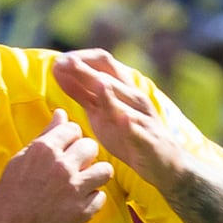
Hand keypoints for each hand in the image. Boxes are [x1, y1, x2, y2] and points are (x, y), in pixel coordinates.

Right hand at [0, 114, 111, 222]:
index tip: (67, 147)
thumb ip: (45, 135)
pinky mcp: (82, 212)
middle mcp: (62, 167)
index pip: (73, 128)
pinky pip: (100, 197)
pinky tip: (78, 201)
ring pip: (105, 170)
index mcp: (45, 150)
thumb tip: (61, 113)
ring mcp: (74, 190)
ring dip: (95, 174)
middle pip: (91, 146)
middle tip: (76, 164)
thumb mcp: (21, 159)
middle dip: (85, 153)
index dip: (71, 137)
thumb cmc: (10, 193)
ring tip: (84, 181)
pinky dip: (91, 199)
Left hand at [52, 47, 195, 189]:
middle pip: (110, 76)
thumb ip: (81, 93)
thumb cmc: (128, 134)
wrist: (164, 164)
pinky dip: (132, 124)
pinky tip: (123, 119)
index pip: (102, 61)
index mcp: (122, 87)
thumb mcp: (100, 112)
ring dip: (109, 93)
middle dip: (86, 70)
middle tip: (63, 64)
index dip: (80, 58)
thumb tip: (59, 71)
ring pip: (126, 101)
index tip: (58, 62)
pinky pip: (140, 131)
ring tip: (96, 84)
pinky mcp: (149, 140)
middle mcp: (134, 97)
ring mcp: (143, 118)